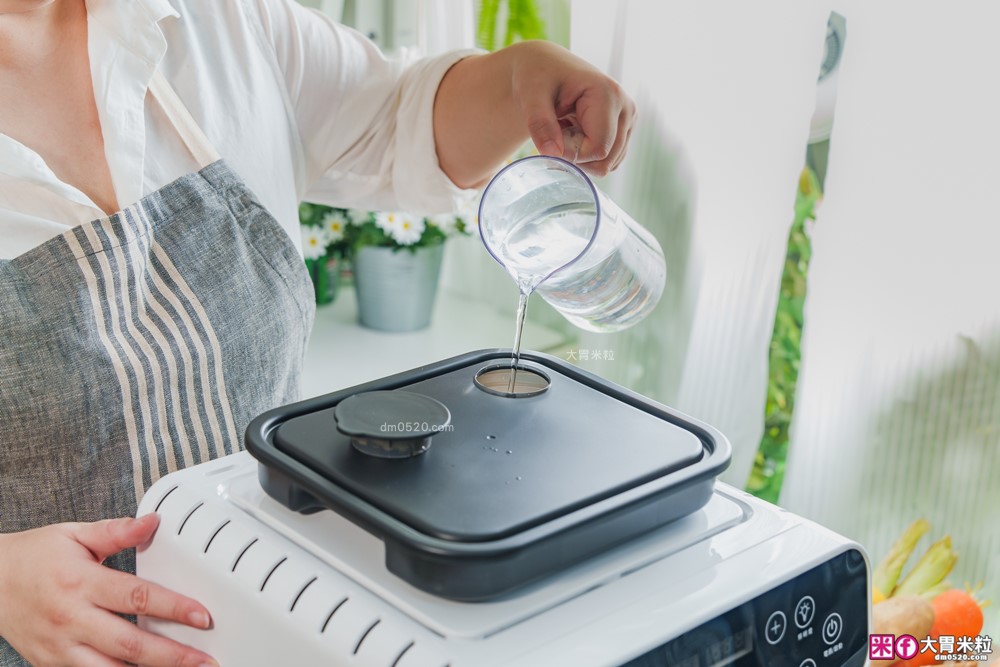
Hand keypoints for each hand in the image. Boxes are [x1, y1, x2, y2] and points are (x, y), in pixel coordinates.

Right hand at [0, 514, 217, 666]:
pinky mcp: (51, 664)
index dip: (173, 609)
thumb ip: (116, 531)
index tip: (202, 616)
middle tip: (205, 659)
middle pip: (130, 644)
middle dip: (173, 655)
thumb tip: (152, 523)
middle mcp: (71, 619)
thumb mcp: (73, 535)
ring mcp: (60, 647)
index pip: (136, 598)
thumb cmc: (33, 557)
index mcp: (80, 583)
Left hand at [509, 40, 636, 176]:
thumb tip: (553, 154)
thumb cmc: (538, 75)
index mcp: (608, 95)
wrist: (546, 65)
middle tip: (556, 134)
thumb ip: (540, 124)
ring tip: (565, 130)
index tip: (550, 138)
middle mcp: (626, 107)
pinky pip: (608, 159)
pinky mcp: (624, 128)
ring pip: (608, 163)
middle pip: (606, 160)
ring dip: (582, 157)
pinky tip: (574, 135)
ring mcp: (628, 119)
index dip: (571, 154)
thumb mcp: (531, 96)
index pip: (598, 149)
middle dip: (576, 157)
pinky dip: (588, 156)